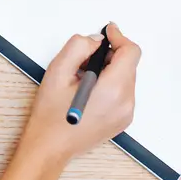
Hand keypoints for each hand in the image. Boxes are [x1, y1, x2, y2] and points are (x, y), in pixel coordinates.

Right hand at [16, 23, 140, 167]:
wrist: (50, 147)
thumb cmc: (51, 114)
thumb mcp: (58, 70)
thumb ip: (79, 46)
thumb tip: (96, 41)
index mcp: (113, 89)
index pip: (130, 52)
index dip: (119, 37)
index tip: (107, 32)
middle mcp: (126, 102)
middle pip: (128, 64)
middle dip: (109, 55)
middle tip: (83, 60)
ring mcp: (126, 114)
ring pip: (125, 77)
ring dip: (108, 69)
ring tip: (83, 78)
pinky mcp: (122, 120)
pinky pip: (123, 91)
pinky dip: (110, 84)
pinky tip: (88, 91)